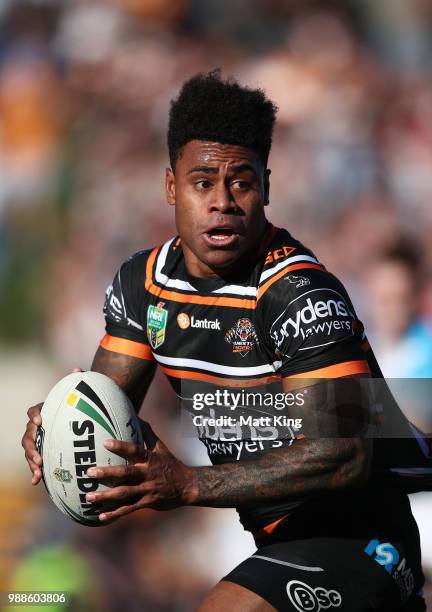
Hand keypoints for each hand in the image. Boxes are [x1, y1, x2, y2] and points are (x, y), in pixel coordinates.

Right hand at [22, 368, 82, 484]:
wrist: (77, 420)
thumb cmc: (77, 407)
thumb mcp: (78, 396)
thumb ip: (77, 383)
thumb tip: (78, 369)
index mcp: (43, 411)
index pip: (34, 410)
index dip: (35, 415)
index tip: (40, 421)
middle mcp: (36, 427)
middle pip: (28, 435)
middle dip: (31, 447)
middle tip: (39, 456)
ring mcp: (38, 441)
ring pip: (29, 451)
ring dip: (31, 461)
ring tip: (38, 471)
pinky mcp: (42, 453)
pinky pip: (35, 463)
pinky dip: (35, 472)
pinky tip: (37, 482)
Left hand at [84, 422, 194, 521]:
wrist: (187, 486)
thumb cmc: (171, 464)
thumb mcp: (162, 448)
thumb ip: (148, 434)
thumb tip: (137, 417)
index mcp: (150, 459)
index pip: (134, 450)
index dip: (120, 446)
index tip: (105, 442)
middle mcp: (147, 474)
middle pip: (125, 473)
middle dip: (106, 473)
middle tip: (89, 472)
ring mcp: (147, 489)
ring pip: (124, 493)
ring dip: (105, 496)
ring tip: (88, 497)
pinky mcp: (147, 502)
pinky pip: (129, 508)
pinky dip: (115, 513)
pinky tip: (100, 516)